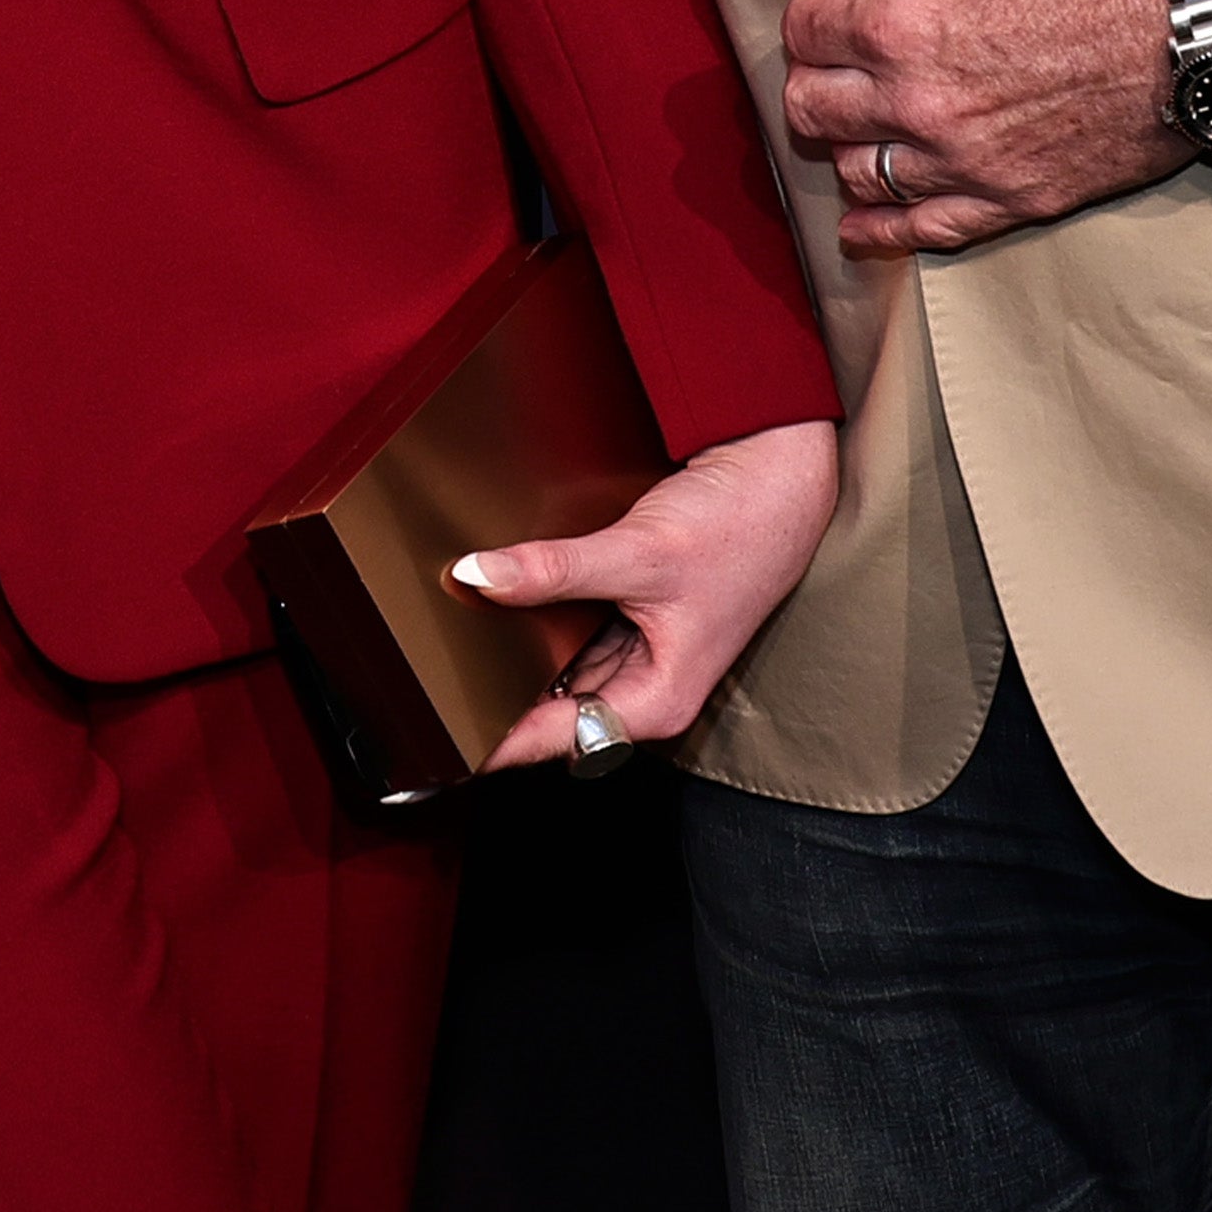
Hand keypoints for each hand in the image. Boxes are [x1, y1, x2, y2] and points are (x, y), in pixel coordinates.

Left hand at [455, 415, 839, 767]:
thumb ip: (554, 570)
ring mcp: (641, 652)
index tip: (444, 736)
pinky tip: (504, 599)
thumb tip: (477, 577)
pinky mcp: (635, 616)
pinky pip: (574, 631)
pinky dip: (542, 619)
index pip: (558, 738)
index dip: (498, 739)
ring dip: (518, 653)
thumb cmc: (740, 527)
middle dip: (500, 691)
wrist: (781, 472)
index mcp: (658, 700)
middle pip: (555, 709)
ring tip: (453, 637)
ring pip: (561, 669)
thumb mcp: (638, 553)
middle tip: (430, 672)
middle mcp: (649, 687)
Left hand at [780, 0, 1186, 256]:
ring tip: (861, 123)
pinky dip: (879, 228)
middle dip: (815, 77)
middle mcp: (917, 101)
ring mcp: (960, 161)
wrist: (1192, 26)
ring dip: (847, 145)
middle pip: (811, 106)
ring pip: (856, 171)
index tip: (838, 5)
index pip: (805, 28)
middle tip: (838, 63)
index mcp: (902, 23)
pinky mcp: (1006, 201)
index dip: (815, 10)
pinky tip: (861, 223)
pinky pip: (919, 230)